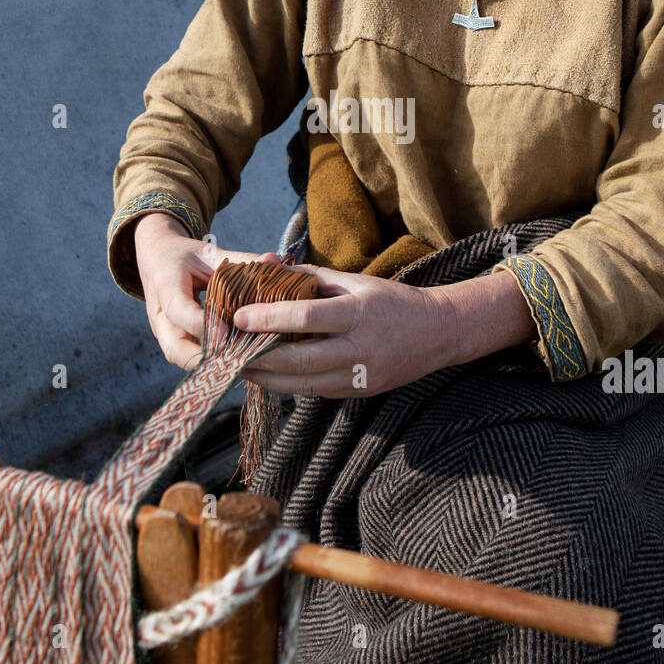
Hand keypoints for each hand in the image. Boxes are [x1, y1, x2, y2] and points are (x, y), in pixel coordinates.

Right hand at [134, 211, 281, 369]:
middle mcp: (159, 314)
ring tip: (241, 362)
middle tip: (238, 358)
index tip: (228, 330)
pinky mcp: (171, 339)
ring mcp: (163, 331)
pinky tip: (235, 360)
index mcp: (165, 284)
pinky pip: (187, 356)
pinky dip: (209, 360)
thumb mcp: (210, 253)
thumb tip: (275, 261)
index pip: (178, 309)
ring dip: (209, 363)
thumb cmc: (185, 256)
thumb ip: (241, 260)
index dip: (202, 323)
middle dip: (205, 357)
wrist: (156, 259)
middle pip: (174, 348)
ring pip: (180, 357)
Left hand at [237, 264, 535, 398]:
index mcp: (358, 314)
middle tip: (225, 351)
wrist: (438, 334)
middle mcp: (359, 349)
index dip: (269, 319)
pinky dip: (287, 383)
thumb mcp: (355, 281)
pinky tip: (267, 375)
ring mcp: (359, 376)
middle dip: (257, 358)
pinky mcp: (358, 393)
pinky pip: (314, 390)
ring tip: (238, 365)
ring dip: (266, 377)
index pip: (306, 318)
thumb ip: (312, 278)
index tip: (238, 317)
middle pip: (298, 361)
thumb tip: (269, 270)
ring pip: (302, 384)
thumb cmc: (392, 301)